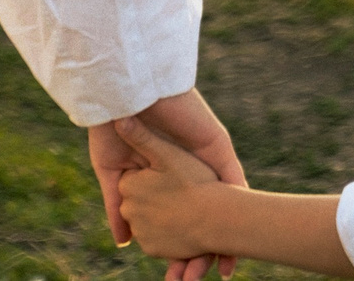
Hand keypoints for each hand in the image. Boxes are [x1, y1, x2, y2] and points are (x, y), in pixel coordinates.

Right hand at [89, 88, 243, 280]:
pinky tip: (241, 230)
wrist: (126, 91)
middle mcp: (188, 170)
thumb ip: (117, 207)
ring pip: (222, 204)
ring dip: (226, 235)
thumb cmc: (112, 127)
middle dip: (206, 250)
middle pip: (204, 217)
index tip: (179, 279)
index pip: (177, 220)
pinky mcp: (217, 146)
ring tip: (226, 268)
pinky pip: (234, 179)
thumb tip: (122, 241)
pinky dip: (239, 206)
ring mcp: (205, 159)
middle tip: (205, 280)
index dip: (179, 249)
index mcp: (164, 178)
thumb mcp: (113, 173)